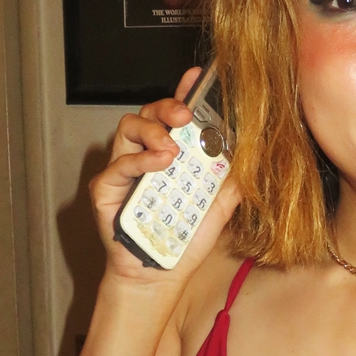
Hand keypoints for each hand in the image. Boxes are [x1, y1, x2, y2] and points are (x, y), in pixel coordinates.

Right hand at [88, 67, 241, 285]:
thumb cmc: (183, 242)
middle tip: (186, 115)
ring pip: (128, 128)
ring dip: (153, 131)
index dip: (184, 94)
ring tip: (173, 150)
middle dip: (168, 107)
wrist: (161, 277)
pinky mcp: (106, 189)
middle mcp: (145, 156)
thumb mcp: (218, 210)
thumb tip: (249, 158)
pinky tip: (159, 164)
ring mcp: (123, 170)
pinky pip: (117, 165)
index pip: (176, 117)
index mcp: (172, 155)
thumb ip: (230, 184)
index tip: (196, 79)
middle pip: (149, 113)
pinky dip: (139, 160)